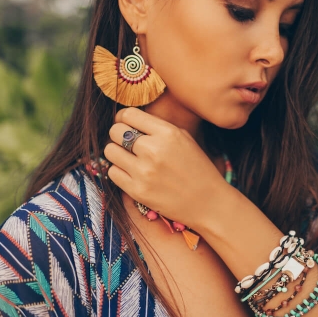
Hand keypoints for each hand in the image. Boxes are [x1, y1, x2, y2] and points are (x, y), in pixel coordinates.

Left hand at [104, 107, 228, 230]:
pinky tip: (131, 172)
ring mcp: (144, 171)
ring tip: (128, 157)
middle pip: (115, 131)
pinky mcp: (137, 191)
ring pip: (110, 151)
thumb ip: (157, 127)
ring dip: (116, 153)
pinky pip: (112, 172)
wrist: (208, 202)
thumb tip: (128, 119)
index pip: (129, 114)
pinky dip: (119, 171)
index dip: (124, 118)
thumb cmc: (197, 168)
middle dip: (118, 134)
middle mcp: (153, 150)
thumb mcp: (184, 138)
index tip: (126, 123)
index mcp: (167, 133)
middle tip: (126, 142)